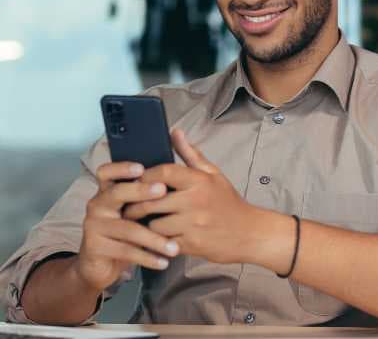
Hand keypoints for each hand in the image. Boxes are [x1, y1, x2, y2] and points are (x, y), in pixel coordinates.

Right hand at [74, 161, 179, 292]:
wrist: (98, 266)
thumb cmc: (122, 235)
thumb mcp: (129, 215)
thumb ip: (142, 200)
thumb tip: (171, 184)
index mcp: (105, 193)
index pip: (106, 172)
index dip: (121, 168)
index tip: (142, 168)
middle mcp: (97, 205)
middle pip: (117, 193)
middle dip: (141, 191)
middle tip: (163, 190)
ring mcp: (94, 226)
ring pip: (128, 229)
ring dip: (154, 238)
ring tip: (174, 247)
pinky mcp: (95, 247)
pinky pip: (126, 251)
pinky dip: (147, 258)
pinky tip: (163, 262)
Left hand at [122, 129, 262, 263]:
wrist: (250, 234)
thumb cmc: (228, 203)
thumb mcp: (213, 175)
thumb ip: (190, 154)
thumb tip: (175, 132)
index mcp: (199, 181)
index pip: (163, 172)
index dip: (145, 176)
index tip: (136, 180)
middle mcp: (195, 201)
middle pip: (152, 200)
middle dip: (135, 203)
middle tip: (127, 204)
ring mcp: (193, 225)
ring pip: (154, 224)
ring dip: (145, 224)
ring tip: (140, 221)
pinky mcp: (191, 245)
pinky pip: (163, 242)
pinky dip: (156, 241)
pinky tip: (154, 237)